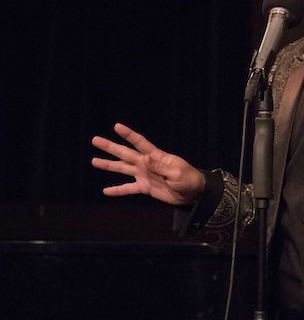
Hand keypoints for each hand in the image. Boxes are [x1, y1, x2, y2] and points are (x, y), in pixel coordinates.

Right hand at [91, 123, 205, 205]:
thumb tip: (145, 158)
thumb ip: (160, 166)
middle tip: (95, 140)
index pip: (140, 142)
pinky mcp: (145, 187)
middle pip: (125, 153)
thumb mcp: (176, 172)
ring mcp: (144, 175)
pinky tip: (106, 191)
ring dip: (108, 165)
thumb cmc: (188, 179)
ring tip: (94, 161)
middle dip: (110, 147)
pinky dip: (117, 190)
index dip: (129, 134)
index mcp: (156, 156)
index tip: (117, 126)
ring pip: (122, 169)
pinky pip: (128, 189)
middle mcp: (146, 163)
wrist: (193, 193)